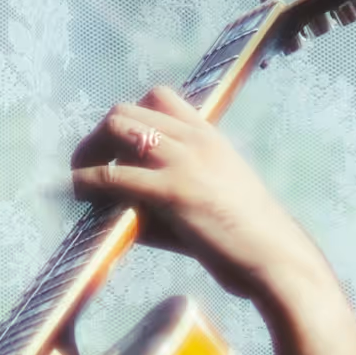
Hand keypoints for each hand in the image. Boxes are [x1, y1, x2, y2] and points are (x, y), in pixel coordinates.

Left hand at [68, 87, 327, 305]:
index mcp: (209, 136)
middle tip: (88, 165)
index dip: (129, 118)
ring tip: (79, 179)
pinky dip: (87, 181)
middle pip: (127, 110)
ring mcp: (184, 160)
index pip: (159, 98)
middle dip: (99, 136)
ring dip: (88, 152)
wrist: (277, 257)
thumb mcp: (211, 202)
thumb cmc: (248, 240)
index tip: (116, 147)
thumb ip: (169, 198)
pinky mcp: (172, 191)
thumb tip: (122, 209)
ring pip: (117, 128)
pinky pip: (114, 176)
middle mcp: (196, 139)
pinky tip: (78, 193)